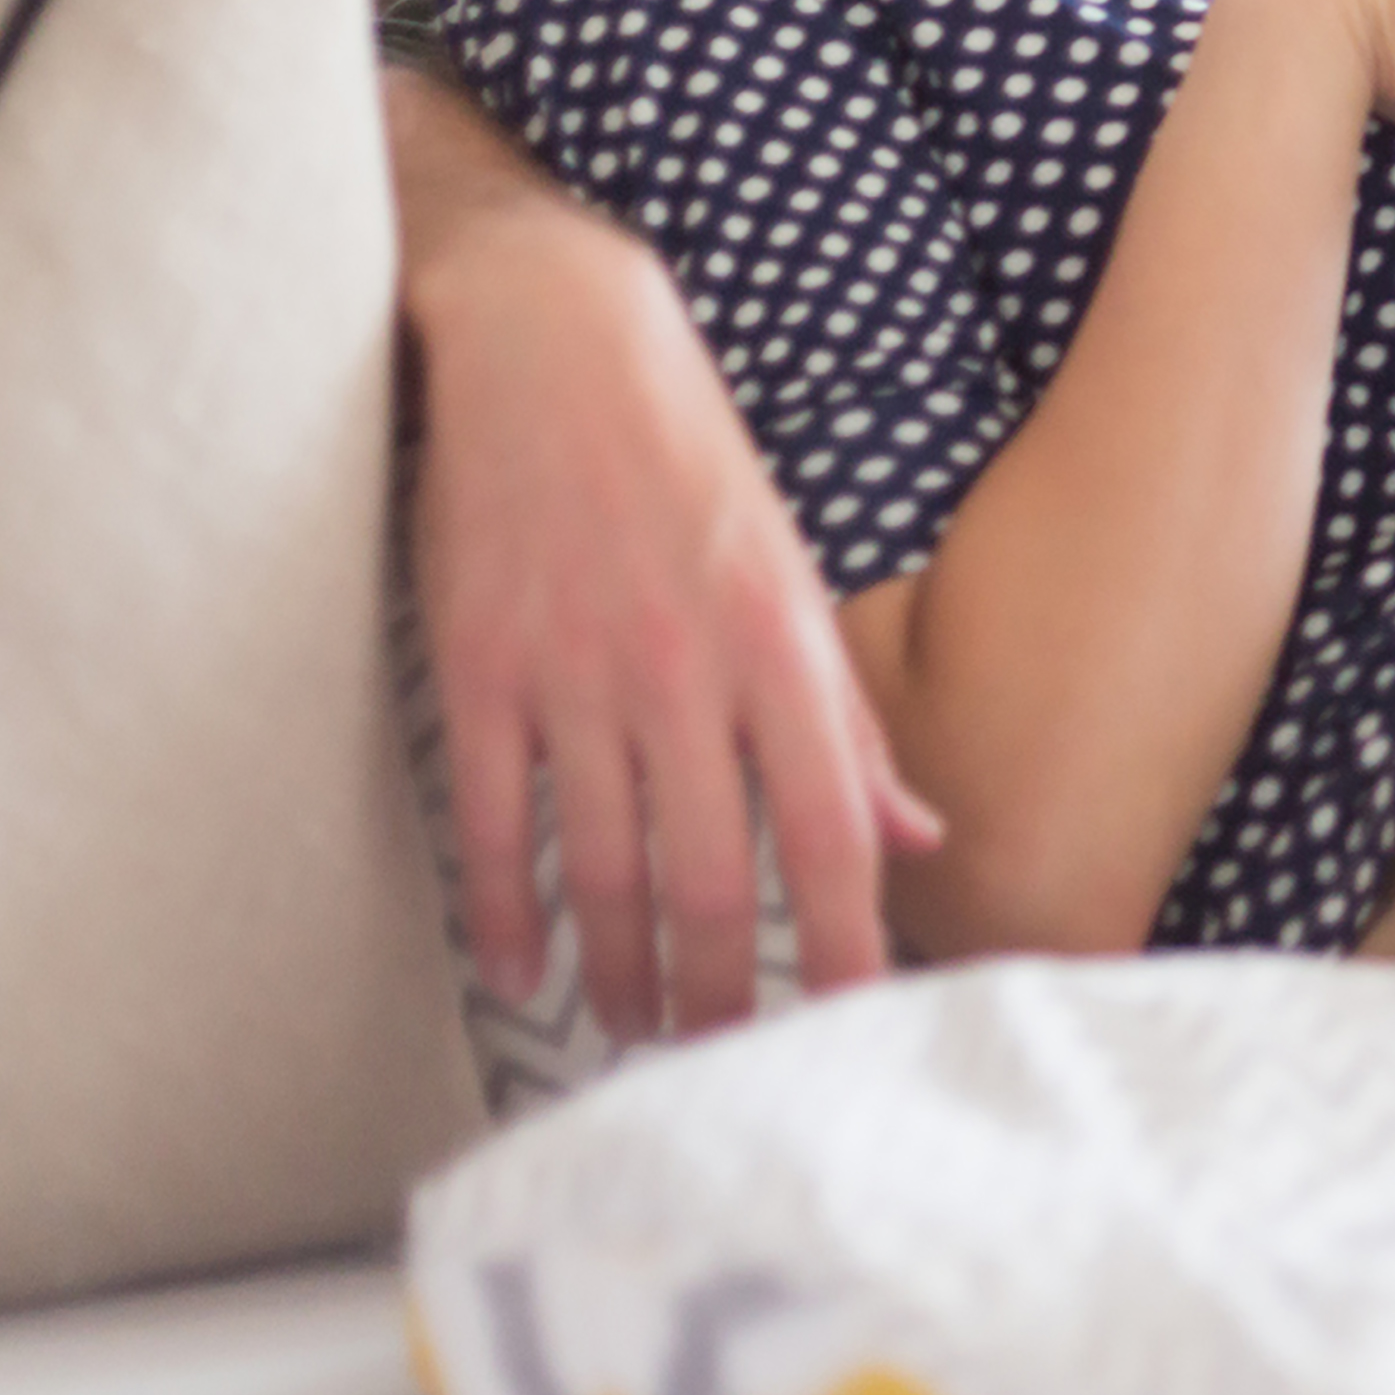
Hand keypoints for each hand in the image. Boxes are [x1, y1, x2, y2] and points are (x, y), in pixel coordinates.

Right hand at [389, 74, 940, 1039]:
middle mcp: (685, 667)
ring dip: (620, 967)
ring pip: (601, 867)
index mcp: (781, 643)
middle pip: (712, 875)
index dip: (847, 940)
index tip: (854, 1018)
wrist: (553, 342)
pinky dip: (502, 913)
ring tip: (634, 1022)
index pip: (829, 830)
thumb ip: (845, 717)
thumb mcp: (793, 573)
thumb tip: (916, 832)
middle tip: (725, 1052)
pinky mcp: (478, 664)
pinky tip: (517, 971)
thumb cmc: (689, 459)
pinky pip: (491, 822)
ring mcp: (574, 670)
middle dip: (725, 988)